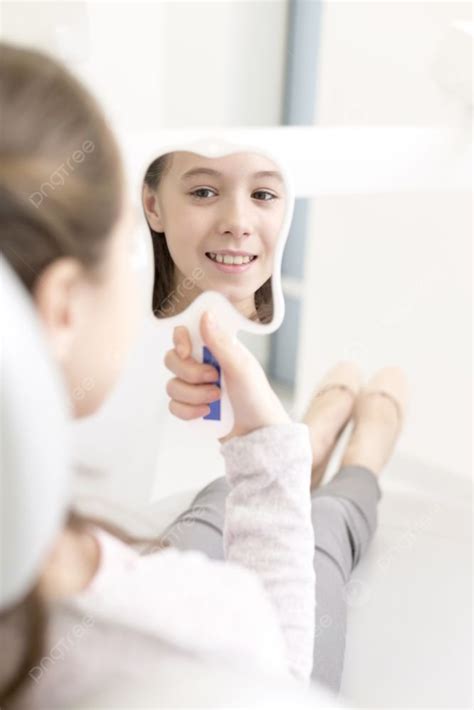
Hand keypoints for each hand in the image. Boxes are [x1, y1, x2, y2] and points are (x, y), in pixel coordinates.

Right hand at [164, 311, 289, 441]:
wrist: (257, 433)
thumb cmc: (256, 397)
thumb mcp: (241, 367)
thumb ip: (220, 343)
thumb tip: (206, 315)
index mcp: (214, 349)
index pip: (185, 334)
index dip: (179, 340)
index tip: (187, 352)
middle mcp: (201, 365)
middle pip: (172, 360)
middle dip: (191, 374)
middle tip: (214, 379)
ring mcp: (194, 387)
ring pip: (171, 385)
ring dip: (194, 395)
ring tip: (216, 400)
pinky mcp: (190, 407)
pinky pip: (173, 406)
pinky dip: (189, 411)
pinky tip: (207, 412)